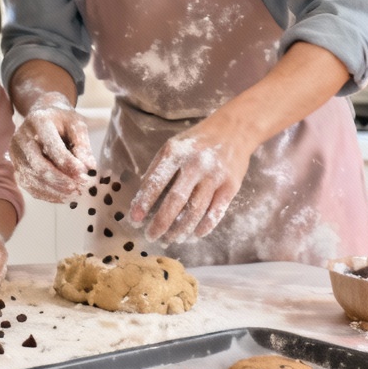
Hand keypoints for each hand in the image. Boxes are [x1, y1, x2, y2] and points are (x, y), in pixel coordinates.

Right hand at [11, 93, 95, 201]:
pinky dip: (46, 194)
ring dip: (55, 191)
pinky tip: (62, 196)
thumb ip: (83, 145)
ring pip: (33, 179)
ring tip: (74, 194)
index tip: (85, 174)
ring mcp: (15, 153)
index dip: (68, 163)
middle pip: (39, 165)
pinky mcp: (15, 165)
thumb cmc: (62, 120)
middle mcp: (22, 137)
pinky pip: (29, 185)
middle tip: (80, 189)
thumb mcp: (76, 125)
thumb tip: (90, 168)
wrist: (42, 115)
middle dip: (61, 181)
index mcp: (38, 121)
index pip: (52, 146)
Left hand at [128, 119, 251, 242]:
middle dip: (161, 222)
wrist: (233, 130)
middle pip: (176, 200)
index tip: (134, 219)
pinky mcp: (231, 186)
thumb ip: (157, 170)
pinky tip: (193, 234)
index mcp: (175, 153)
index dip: (144, 202)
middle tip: (150, 236)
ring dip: (180, 229)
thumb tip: (142, 198)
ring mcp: (215, 176)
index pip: (156, 182)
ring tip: (170, 239)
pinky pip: (216, 212)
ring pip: (196, 210)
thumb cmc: (195, 142)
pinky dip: (204, 227)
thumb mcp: (172, 147)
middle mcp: (195, 164)